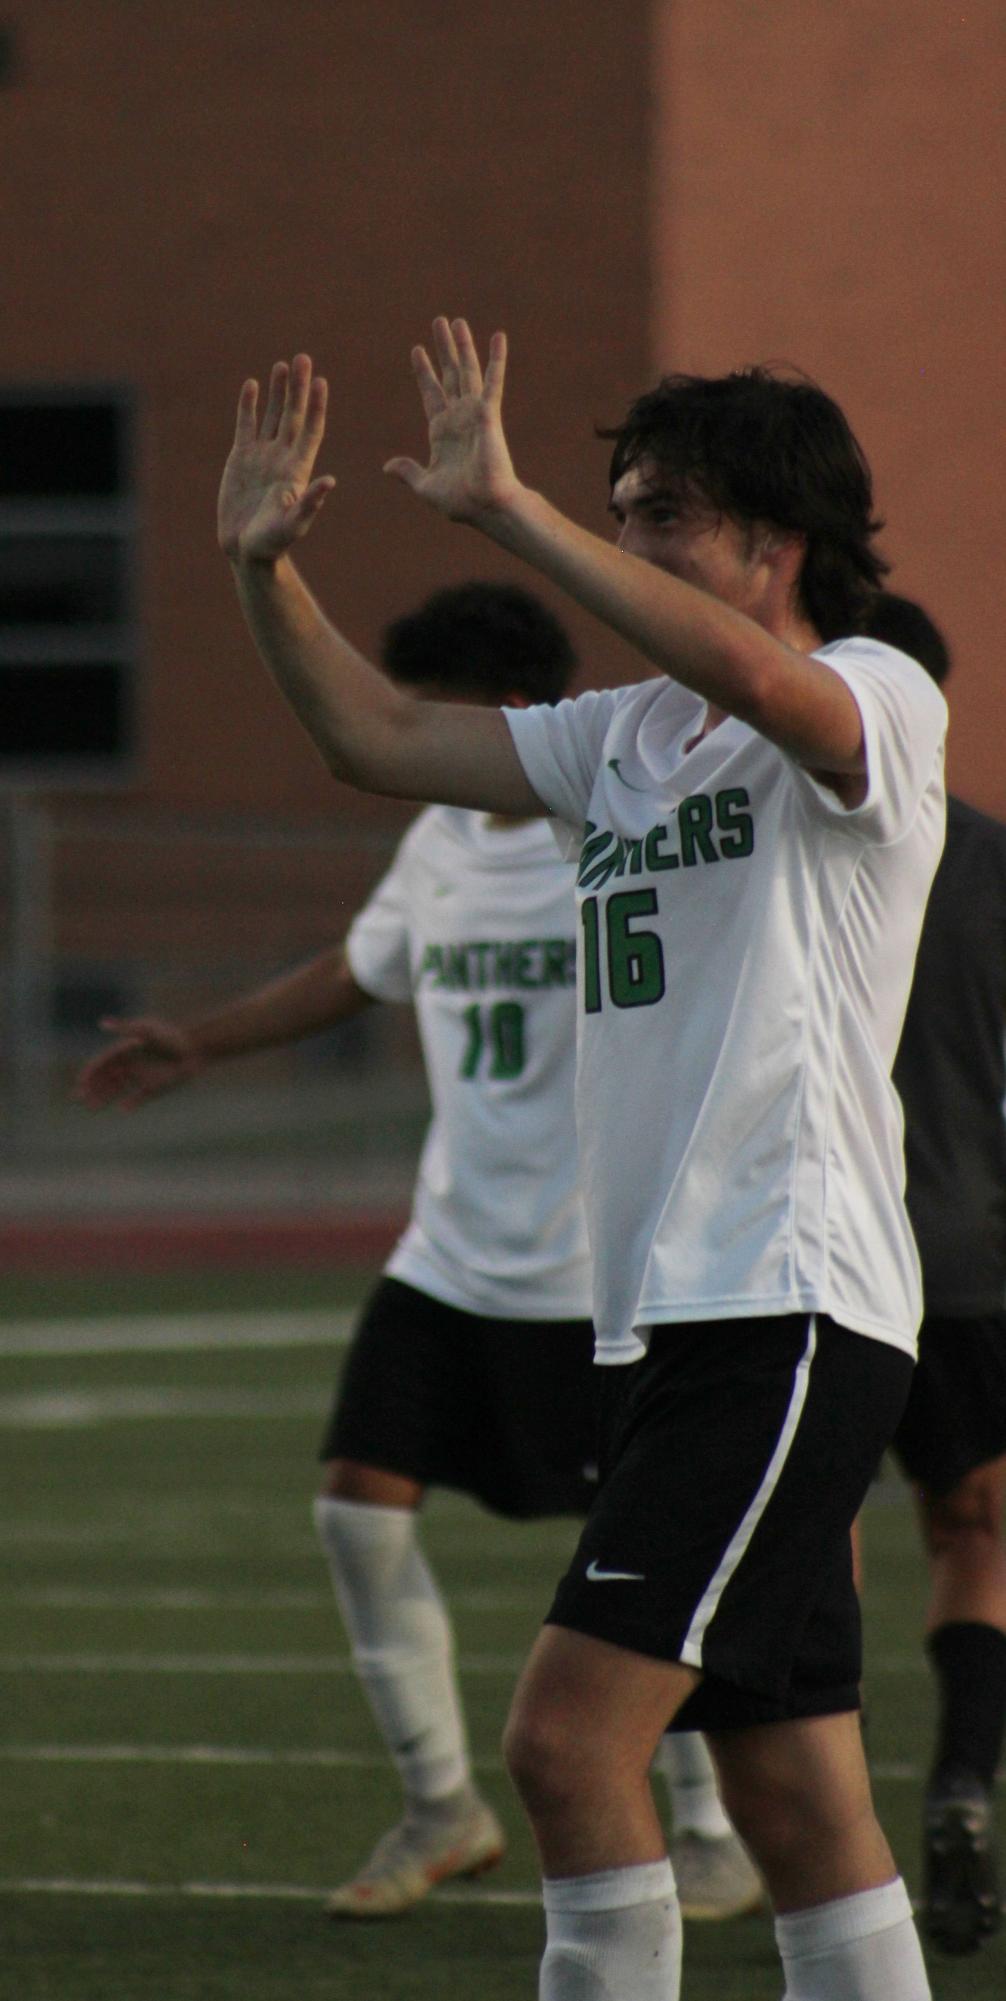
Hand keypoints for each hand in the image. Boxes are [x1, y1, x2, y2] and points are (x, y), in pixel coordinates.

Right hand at [73, 1016, 203, 1110]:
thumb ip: (126, 1028)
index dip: (89, 1073)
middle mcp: (130, 1065)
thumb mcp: (148, 1030)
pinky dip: (129, 1104)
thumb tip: (102, 1023)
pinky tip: (122, 1109)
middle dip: (90, 1088)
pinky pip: (137, 1098)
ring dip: (103, 1098)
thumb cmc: (171, 1036)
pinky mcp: (153, 1088)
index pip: (101, 1064)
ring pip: (116, 1090)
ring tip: (91, 1107)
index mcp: (125, 1050)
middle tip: (79, 1099)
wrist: (196, 1048)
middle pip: (104, 1079)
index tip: (80, 1083)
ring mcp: (140, 1077)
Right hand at [218, 355, 335, 564]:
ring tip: (284, 365)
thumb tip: (330, 482)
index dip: (316, 406)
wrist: (246, 550)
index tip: (321, 382)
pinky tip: (253, 385)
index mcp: (298, 469)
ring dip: (279, 391)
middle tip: (304, 358)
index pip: (311, 431)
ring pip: (273, 415)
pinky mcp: (241, 458)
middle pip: (294, 415)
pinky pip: (247, 425)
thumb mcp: (293, 524)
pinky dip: (249, 405)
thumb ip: (310, 503)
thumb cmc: (273, 543)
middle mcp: (283, 457)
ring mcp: (262, 456)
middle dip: (299, 388)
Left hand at [384, 317, 518, 522]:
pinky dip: (497, 358)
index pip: (431, 393)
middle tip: (438, 322)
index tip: (416, 350)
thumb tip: (387, 466)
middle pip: (449, 374)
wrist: (484, 506)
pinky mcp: (489, 413)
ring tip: (457, 321)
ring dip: (463, 345)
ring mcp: (475, 413)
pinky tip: (498, 336)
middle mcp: (459, 417)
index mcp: (442, 431)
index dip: (424, 371)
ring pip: (467, 371)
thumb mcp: (425, 485)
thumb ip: (408, 472)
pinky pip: (493, 381)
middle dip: (443, 348)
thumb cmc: (460, 501)